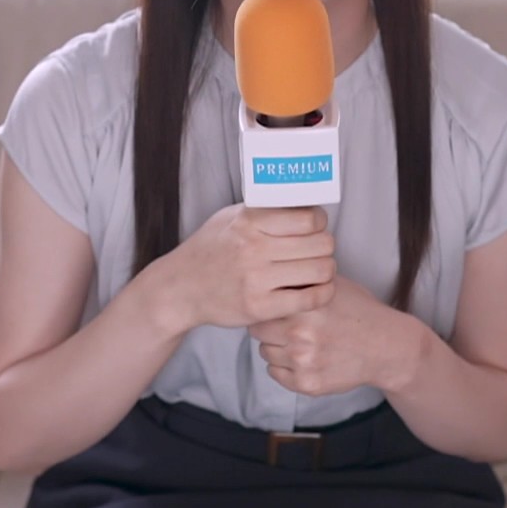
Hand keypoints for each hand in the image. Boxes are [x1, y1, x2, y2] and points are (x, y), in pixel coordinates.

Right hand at [165, 203, 335, 330]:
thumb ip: (264, 209)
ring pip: (320, 270)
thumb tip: (303, 200)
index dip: (319, 223)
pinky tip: (317, 290)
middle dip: (325, 247)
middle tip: (318, 251)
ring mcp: (256, 279)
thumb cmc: (210, 249)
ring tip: (317, 271)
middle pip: (321, 244)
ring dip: (326, 271)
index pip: (309, 218)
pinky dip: (322, 294)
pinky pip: (310, 299)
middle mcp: (253, 248)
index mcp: (249, 221)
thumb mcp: (230, 217)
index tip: (315, 228)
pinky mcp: (260, 307)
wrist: (180, 288)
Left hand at [249, 274, 412, 396]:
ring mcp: (303, 363)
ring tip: (299, 340)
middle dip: (269, 326)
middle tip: (286, 325)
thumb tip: (268, 269)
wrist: (385, 346)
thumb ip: (301, 279)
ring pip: (265, 353)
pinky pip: (275, 373)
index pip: (261, 307)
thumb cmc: (358, 311)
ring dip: (276, 347)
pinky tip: (304, 357)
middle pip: (258, 331)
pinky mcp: (307, 384)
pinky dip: (284, 366)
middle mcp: (300, 336)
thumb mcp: (332, 284)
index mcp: (304, 308)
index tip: (276, 306)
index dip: (268, 305)